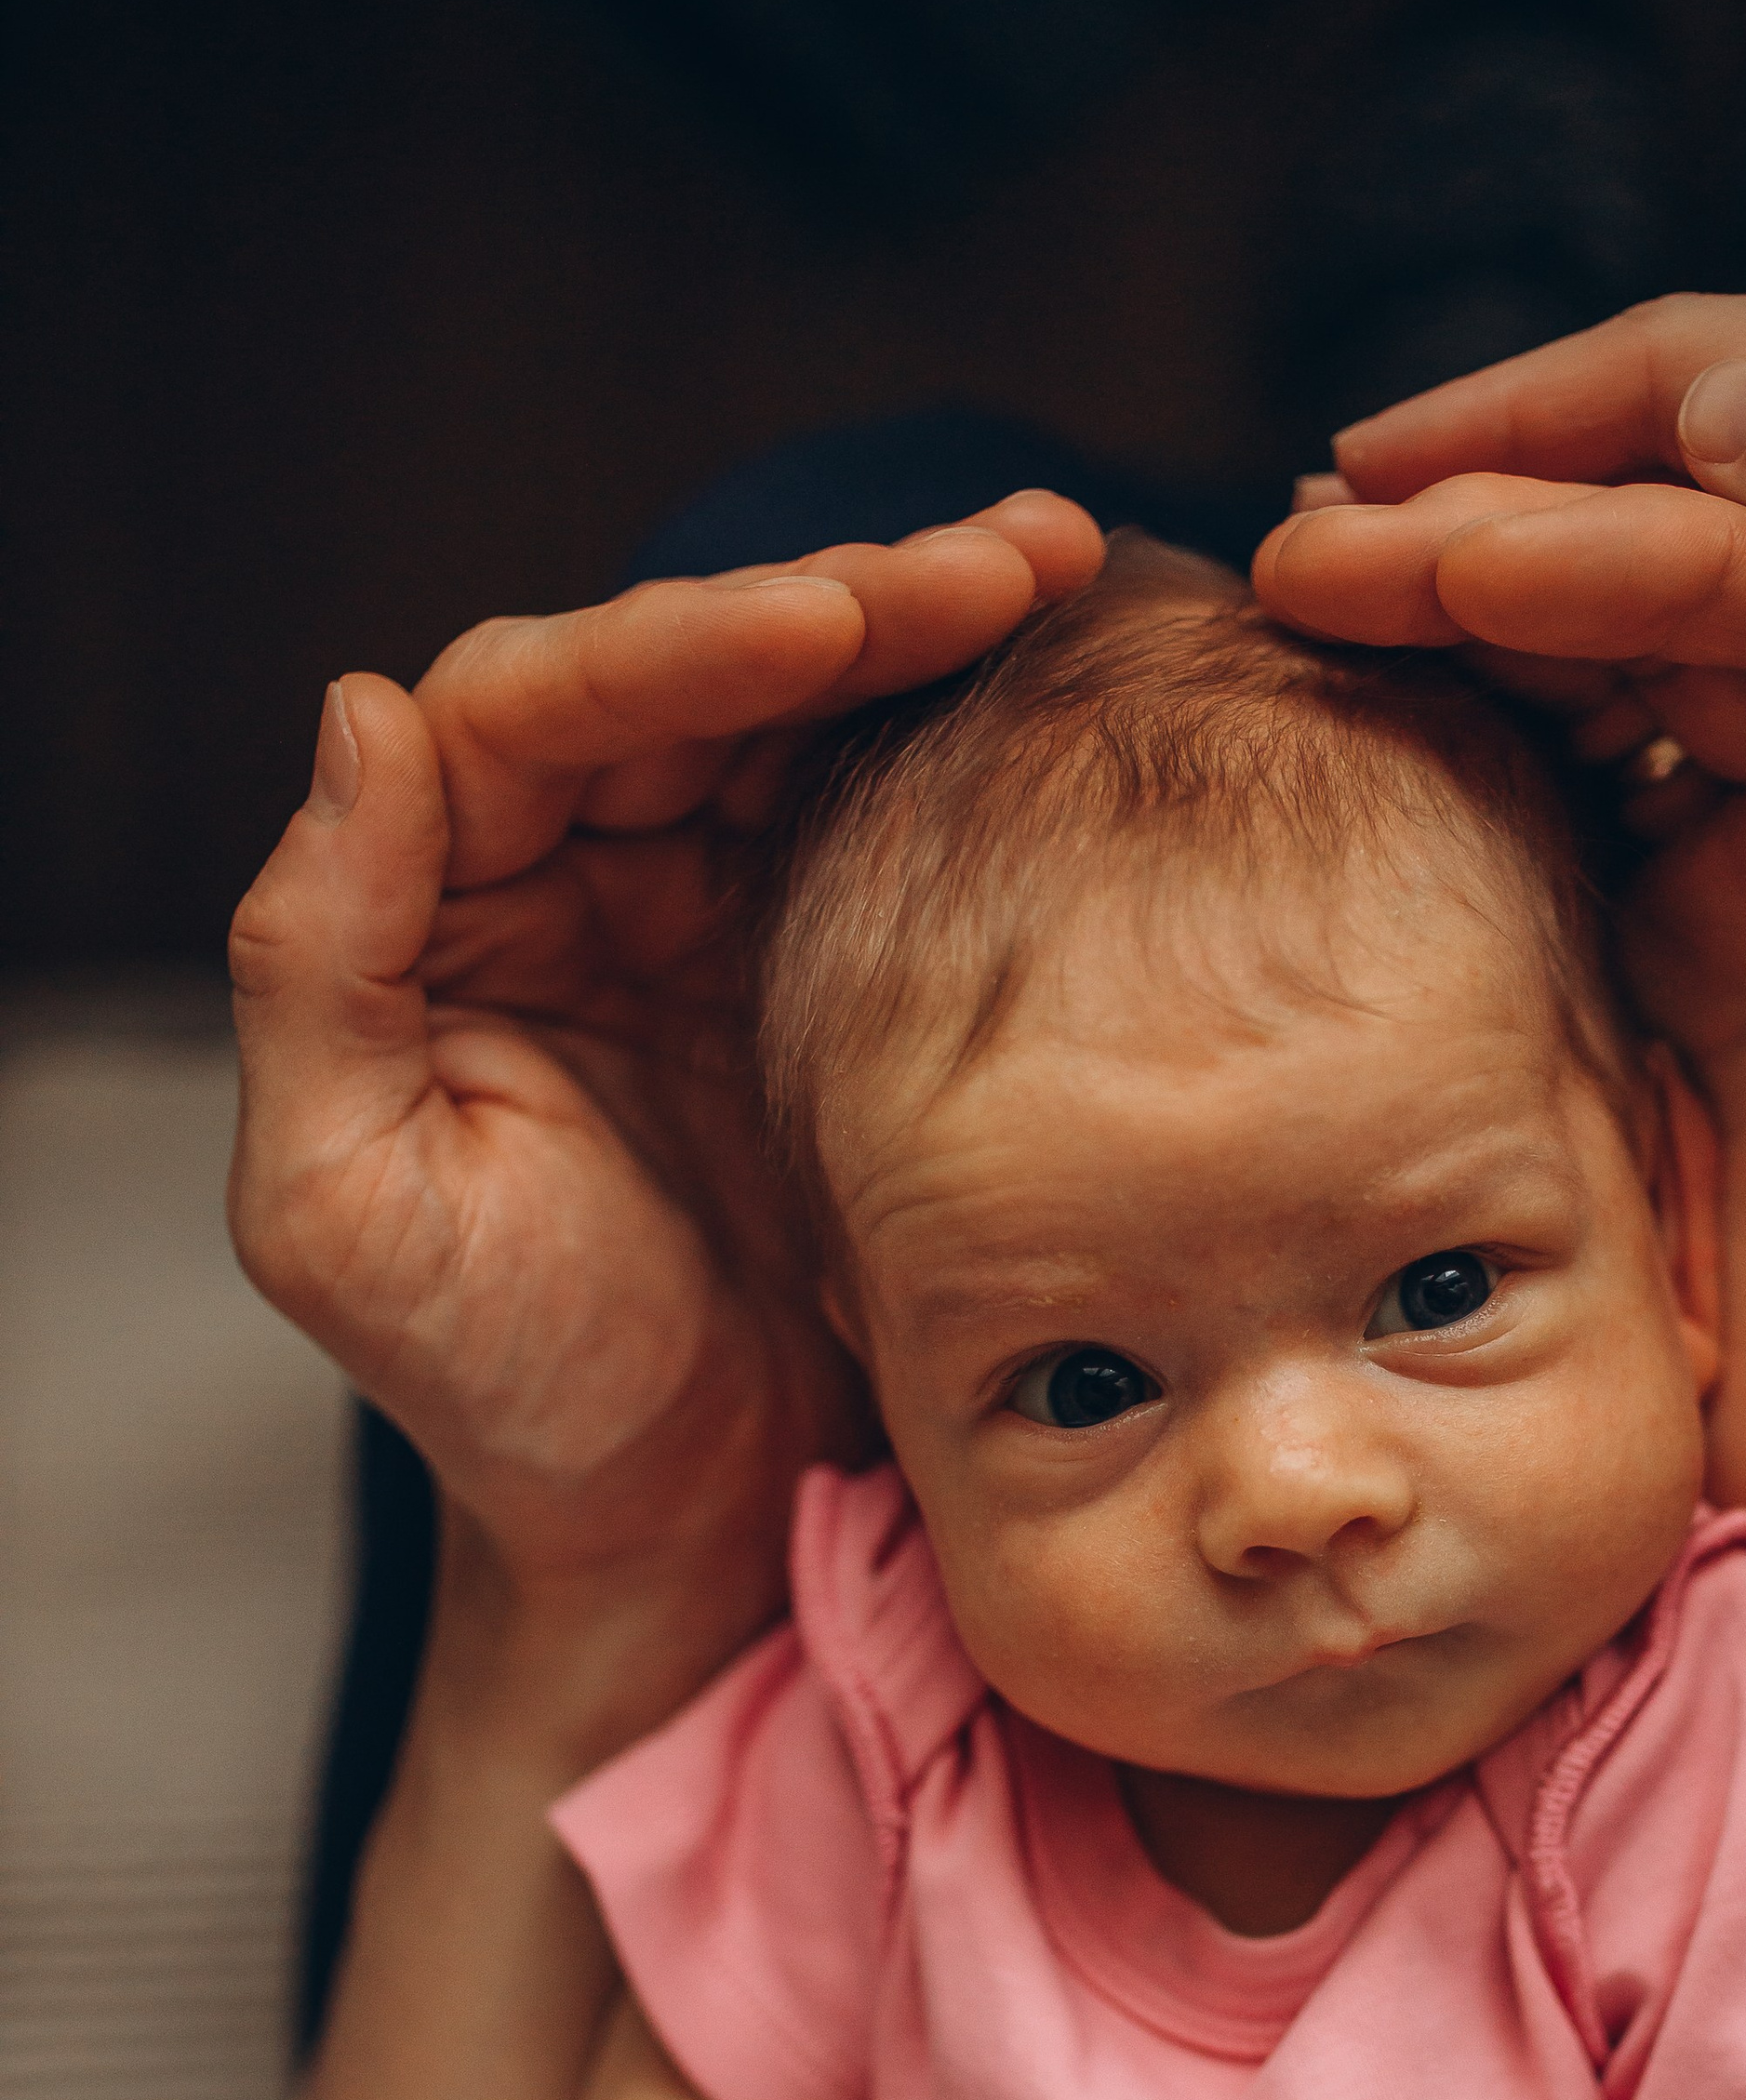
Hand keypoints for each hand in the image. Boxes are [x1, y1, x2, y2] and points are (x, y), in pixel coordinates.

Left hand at [226, 495, 1106, 1627]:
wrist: (678, 1541)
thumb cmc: (501, 1399)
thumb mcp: (344, 1209)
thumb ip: (317, 966)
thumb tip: (364, 711)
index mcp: (443, 909)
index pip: (541, 710)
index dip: (682, 643)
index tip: (830, 622)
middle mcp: (576, 884)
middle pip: (699, 680)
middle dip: (848, 601)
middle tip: (1007, 558)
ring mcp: (718, 925)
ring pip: (813, 727)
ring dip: (933, 636)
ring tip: (1061, 565)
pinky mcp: (840, 985)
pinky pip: (901, 830)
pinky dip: (982, 749)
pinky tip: (1074, 683)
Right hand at [1265, 297, 1745, 1032]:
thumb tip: (1731, 405)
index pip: (1691, 392)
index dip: (1518, 431)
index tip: (1364, 482)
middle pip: (1642, 491)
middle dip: (1466, 519)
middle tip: (1298, 563)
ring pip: (1650, 604)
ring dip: (1499, 623)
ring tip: (1350, 656)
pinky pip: (1696, 722)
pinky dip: (1577, 729)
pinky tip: (1488, 774)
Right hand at [1266, 438, 1745, 1667]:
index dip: (1654, 552)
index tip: (1468, 545)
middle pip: (1692, 612)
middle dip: (1513, 548)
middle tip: (1323, 542)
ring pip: (1599, 690)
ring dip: (1454, 627)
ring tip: (1292, 593)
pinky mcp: (1652, 987)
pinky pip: (1542, 822)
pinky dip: (1439, 757)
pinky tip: (1323, 731)